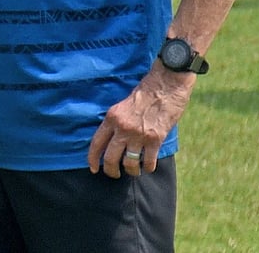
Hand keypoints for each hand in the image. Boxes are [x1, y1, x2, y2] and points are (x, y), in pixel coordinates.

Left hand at [87, 63, 194, 177]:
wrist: (165, 85)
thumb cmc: (145, 92)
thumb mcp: (122, 105)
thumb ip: (116, 122)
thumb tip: (112, 140)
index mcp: (112, 117)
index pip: (96, 143)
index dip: (93, 158)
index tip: (94, 168)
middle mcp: (123, 128)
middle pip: (111, 158)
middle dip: (111, 170)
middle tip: (114, 174)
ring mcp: (139, 135)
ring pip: (129, 163)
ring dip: (131, 171)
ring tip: (133, 171)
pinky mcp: (155, 139)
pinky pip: (148, 161)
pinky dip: (148, 167)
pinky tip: (148, 166)